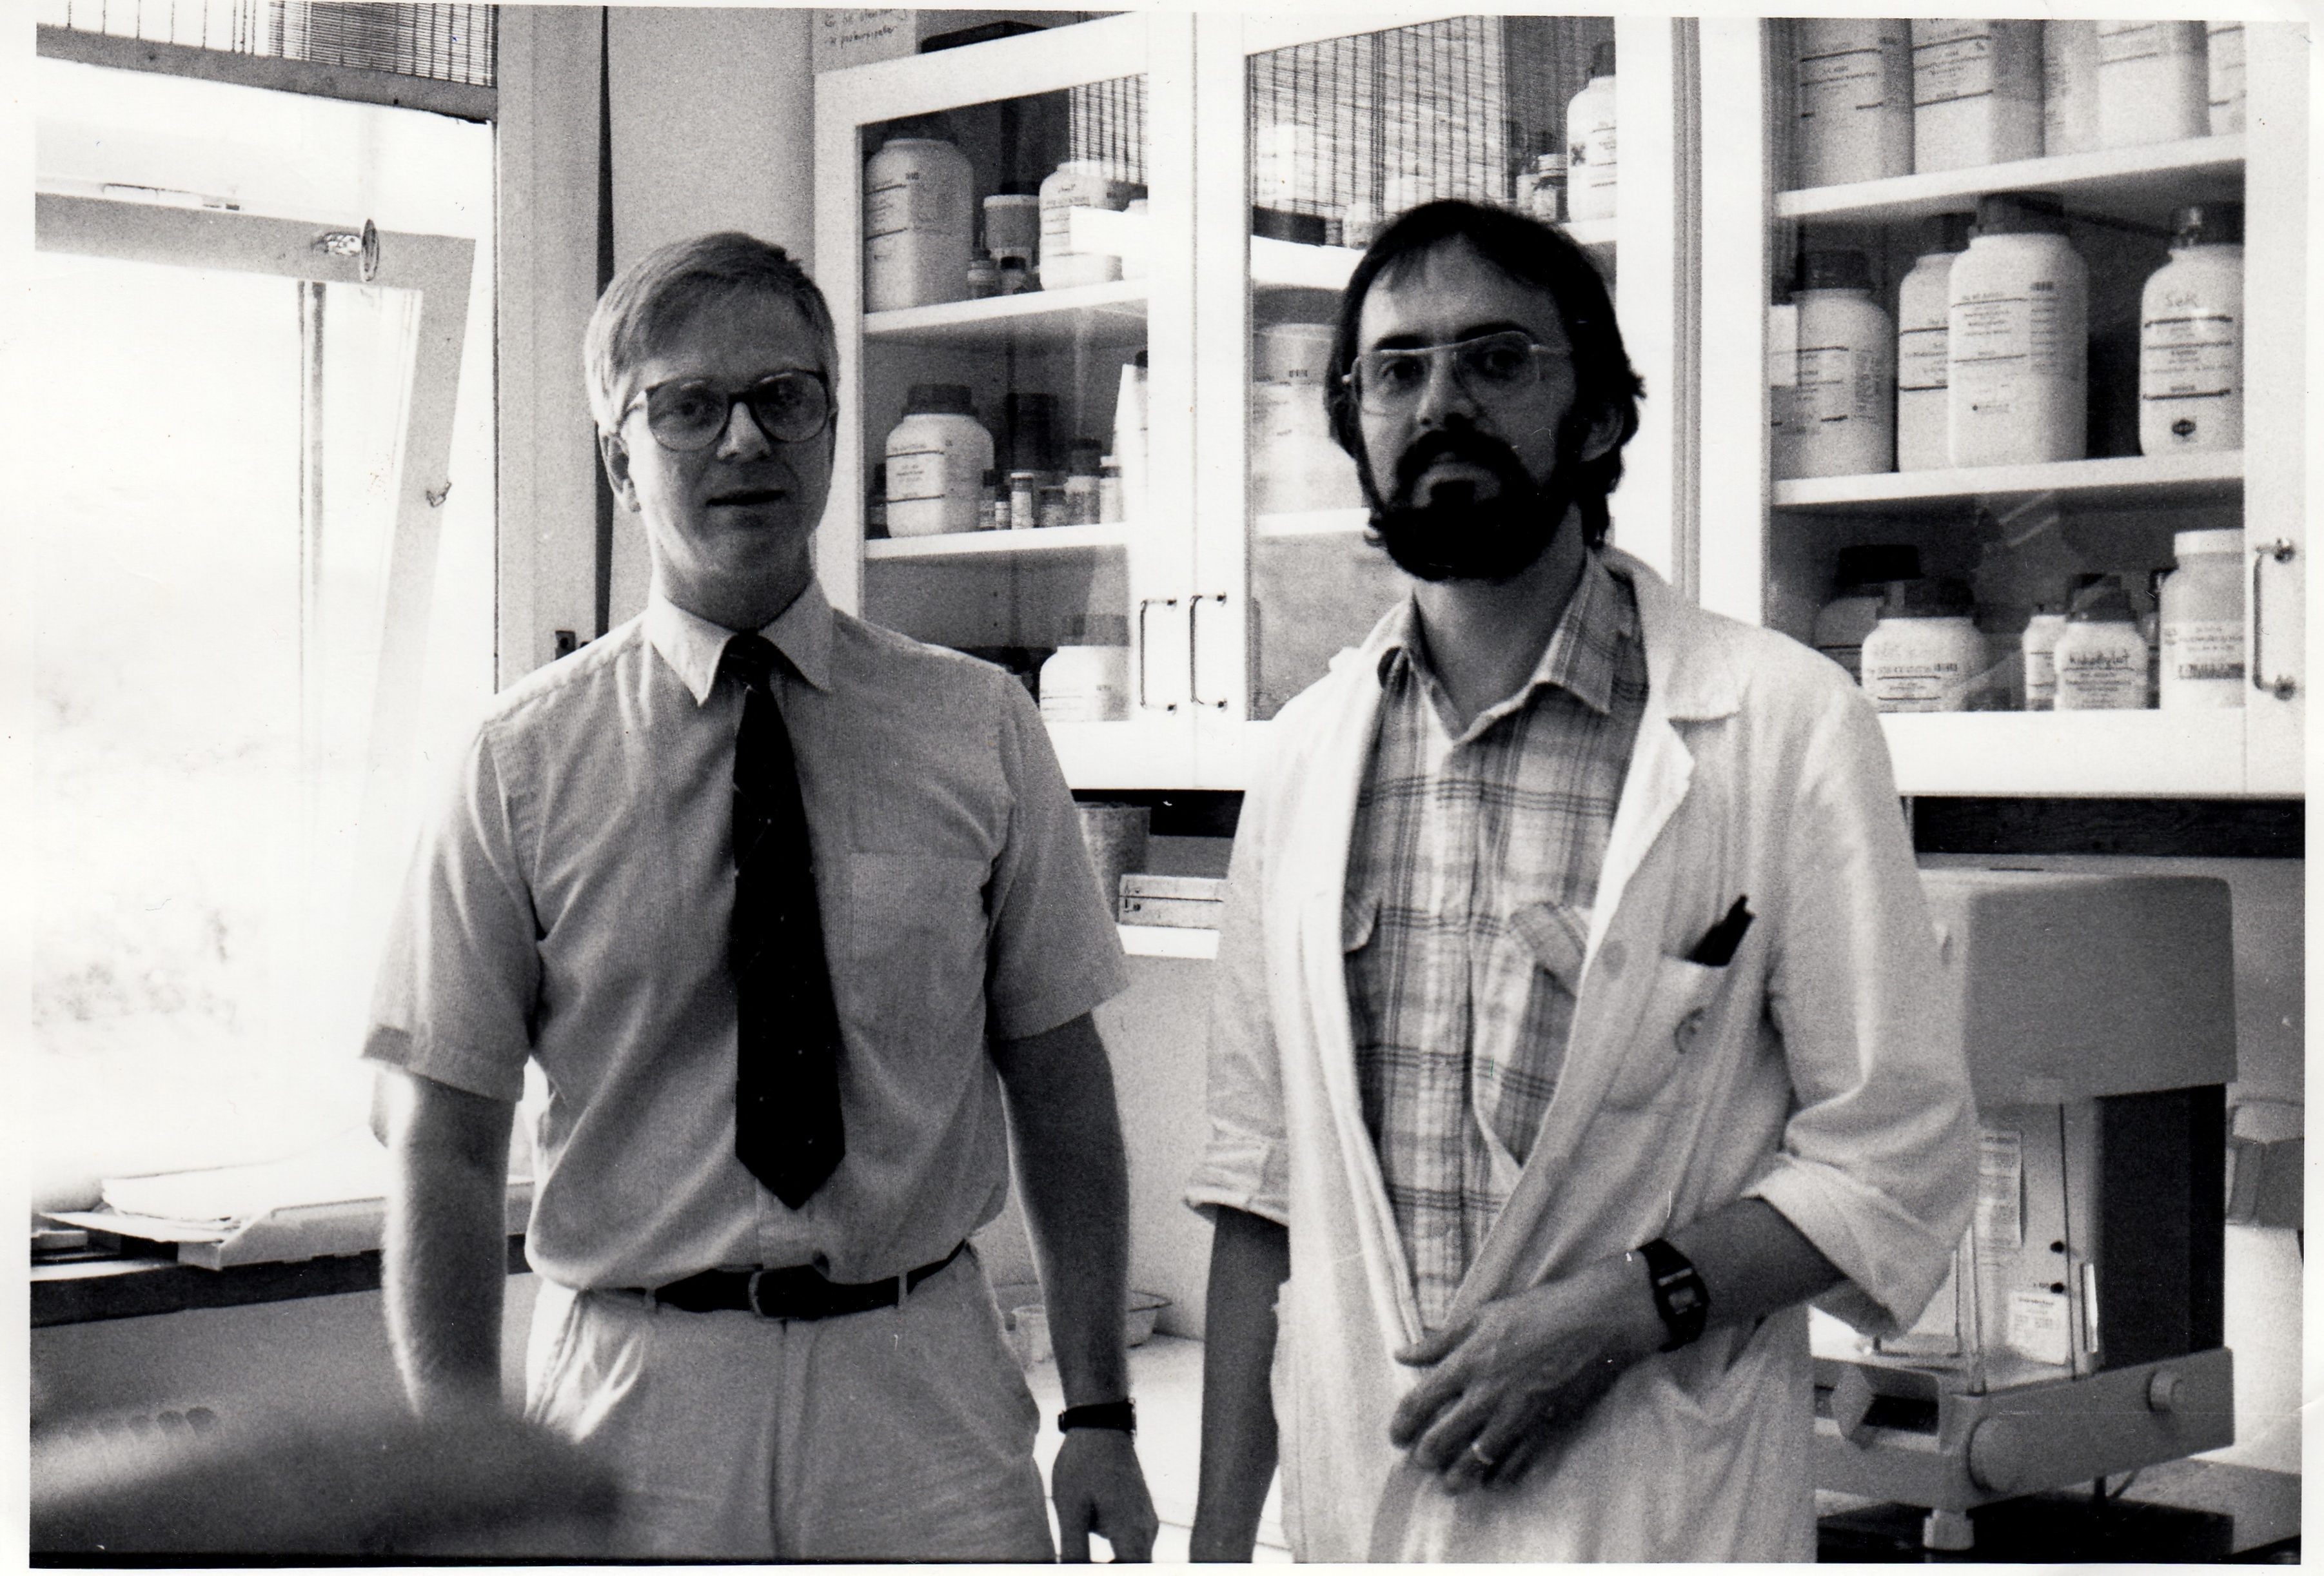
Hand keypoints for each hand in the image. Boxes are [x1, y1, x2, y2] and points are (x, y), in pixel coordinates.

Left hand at [1051, 1426, 1158, 1561]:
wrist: (1100, 1424)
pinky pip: (1132, 1541)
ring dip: (1111, 1557)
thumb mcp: (1070, 1511)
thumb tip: (1073, 1571)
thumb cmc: (1082, 1465)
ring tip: (1082, 1531)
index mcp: (1132, 1533)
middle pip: (1134, 1565)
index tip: (1086, 1564)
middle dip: (1109, 1566)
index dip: (1108, 1573)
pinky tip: (1090, 1521)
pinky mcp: (1143, 1511)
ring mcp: (1148, 1519)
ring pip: (1132, 1555)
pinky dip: (1114, 1543)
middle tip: (1082, 1549)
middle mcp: (1148, 1530)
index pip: (1129, 1571)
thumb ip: (1075, 1550)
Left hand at [1386, 1257, 1661, 1494]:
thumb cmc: (1537, 1310)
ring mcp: (1515, 1416)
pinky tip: (1492, 1480)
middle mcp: (1485, 1395)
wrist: (1593, 1321)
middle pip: (1441, 1439)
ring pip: (1475, 1461)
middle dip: (1425, 1456)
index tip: (1396, 1436)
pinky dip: (1499, 1477)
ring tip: (1451, 1482)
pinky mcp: (1544, 1428)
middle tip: (1422, 1461)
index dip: (1401, 1424)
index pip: (1419, 1402)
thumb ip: (1439, 1341)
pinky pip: (1515, 1464)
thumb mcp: (1481, 1315)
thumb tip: (1402, 1354)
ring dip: (1457, 1476)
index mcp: (1466, 1363)